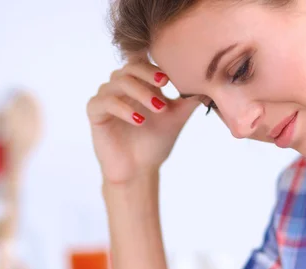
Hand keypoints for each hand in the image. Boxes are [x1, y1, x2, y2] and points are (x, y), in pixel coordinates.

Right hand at [86, 55, 198, 184]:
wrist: (139, 170)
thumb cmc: (155, 143)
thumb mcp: (176, 117)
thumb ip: (189, 99)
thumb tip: (211, 83)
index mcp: (138, 82)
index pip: (143, 60)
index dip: (156, 64)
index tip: (172, 76)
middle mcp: (119, 86)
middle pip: (130, 66)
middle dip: (150, 75)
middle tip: (166, 85)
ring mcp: (105, 97)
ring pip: (119, 82)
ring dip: (141, 93)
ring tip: (159, 109)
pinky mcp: (95, 112)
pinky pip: (106, 102)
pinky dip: (123, 108)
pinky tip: (139, 120)